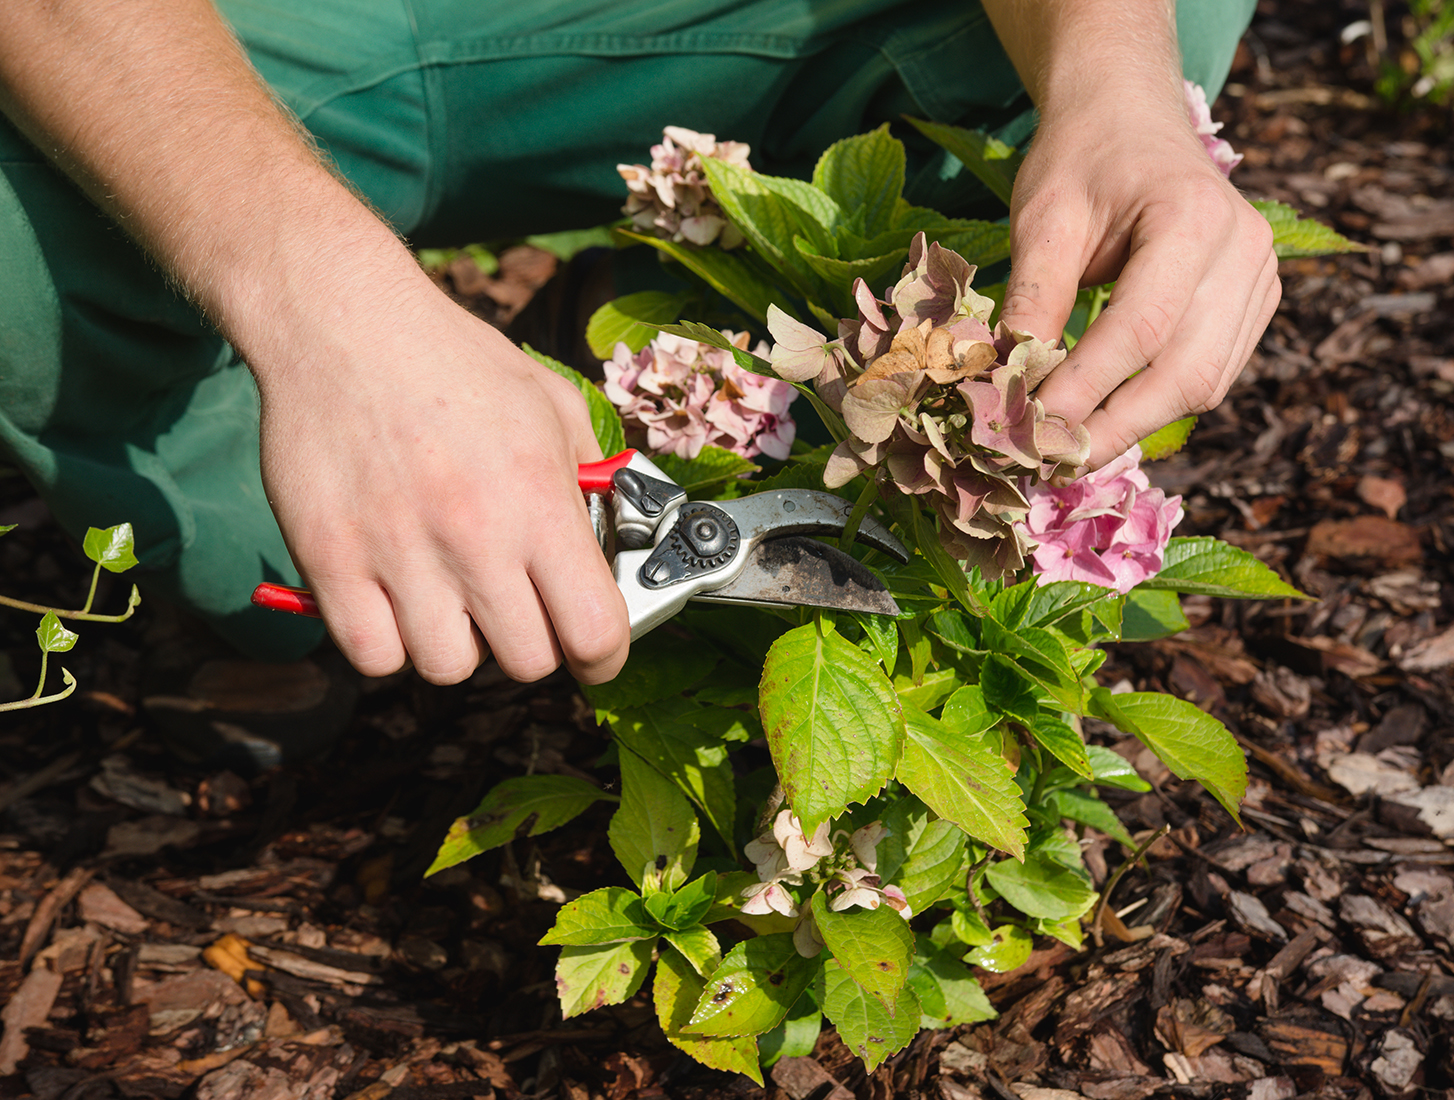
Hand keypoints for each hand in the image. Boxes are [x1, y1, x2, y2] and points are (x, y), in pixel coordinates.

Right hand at [253, 257, 630, 685]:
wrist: (344, 324)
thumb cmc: (455, 362)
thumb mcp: (553, 406)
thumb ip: (593, 479)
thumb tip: (617, 539)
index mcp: (539, 502)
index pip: (596, 631)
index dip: (605, 657)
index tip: (596, 653)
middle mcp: (474, 538)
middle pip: (527, 663)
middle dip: (531, 645)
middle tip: (516, 609)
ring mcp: (398, 555)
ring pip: (447, 668)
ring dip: (456, 643)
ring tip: (448, 597)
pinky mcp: (330, 562)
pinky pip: (372, 656)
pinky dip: (389, 642)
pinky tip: (395, 599)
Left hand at [999, 92, 1280, 468]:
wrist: (1130, 119)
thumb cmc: (1080, 159)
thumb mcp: (1042, 217)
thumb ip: (1032, 298)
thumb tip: (1009, 386)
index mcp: (1192, 217)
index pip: (1141, 328)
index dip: (1086, 390)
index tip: (1031, 431)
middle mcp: (1244, 250)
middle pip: (1186, 372)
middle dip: (1114, 428)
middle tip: (1048, 463)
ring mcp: (1260, 279)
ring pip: (1204, 385)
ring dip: (1133, 427)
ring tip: (1067, 452)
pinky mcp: (1255, 303)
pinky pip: (1210, 375)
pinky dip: (1157, 405)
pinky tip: (1104, 420)